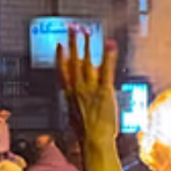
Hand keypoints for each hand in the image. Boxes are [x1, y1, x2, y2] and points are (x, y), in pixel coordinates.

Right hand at [56, 29, 118, 146]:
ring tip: (87, 32)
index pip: (62, 71)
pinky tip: (110, 45)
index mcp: (69, 95)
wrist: (93, 141)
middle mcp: (78, 89)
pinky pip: (106, 70)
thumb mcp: (74, 118)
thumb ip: (74, 105)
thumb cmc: (86, 134)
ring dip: (87, 45)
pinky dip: (108, 56)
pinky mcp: (104, 91)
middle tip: (72, 29)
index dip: (61, 57)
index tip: (60, 45)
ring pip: (87, 62)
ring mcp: (90, 89)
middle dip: (72, 44)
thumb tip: (74, 103)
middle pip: (73, 62)